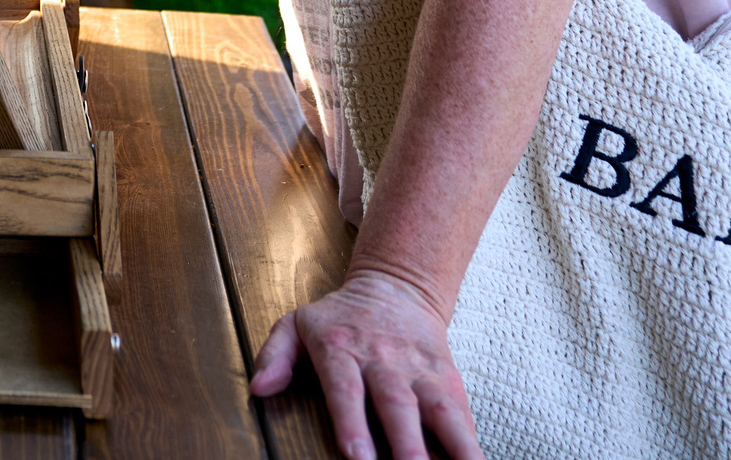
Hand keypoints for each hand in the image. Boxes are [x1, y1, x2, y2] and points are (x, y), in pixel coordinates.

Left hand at [251, 269, 477, 459]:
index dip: (352, 422)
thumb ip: (275, 355)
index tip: (357, 457)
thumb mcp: (296, 325)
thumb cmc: (339, 318)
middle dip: (405, 445)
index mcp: (341, 348)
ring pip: (439, 409)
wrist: (395, 288)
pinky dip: (471, 441)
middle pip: (396, 404)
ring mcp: (420, 370)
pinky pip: (463, 412)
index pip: (346, 389)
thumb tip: (259, 387)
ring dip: (454, 446)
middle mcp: (384, 359)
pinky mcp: (449, 378)